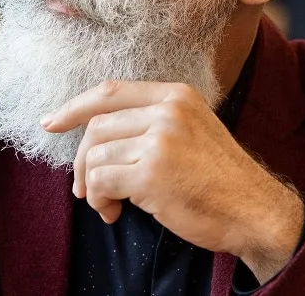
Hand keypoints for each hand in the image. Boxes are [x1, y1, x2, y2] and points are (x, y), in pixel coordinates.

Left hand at [41, 80, 304, 282]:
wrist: (254, 210)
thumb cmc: (218, 177)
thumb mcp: (191, 129)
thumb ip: (151, 121)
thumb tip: (95, 132)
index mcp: (176, 94)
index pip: (110, 91)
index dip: (75, 106)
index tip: (51, 122)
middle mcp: (168, 110)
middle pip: (96, 125)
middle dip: (82, 160)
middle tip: (85, 188)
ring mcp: (161, 139)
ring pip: (96, 154)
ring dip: (92, 185)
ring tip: (109, 204)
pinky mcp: (152, 172)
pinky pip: (101, 180)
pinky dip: (100, 200)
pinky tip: (116, 212)